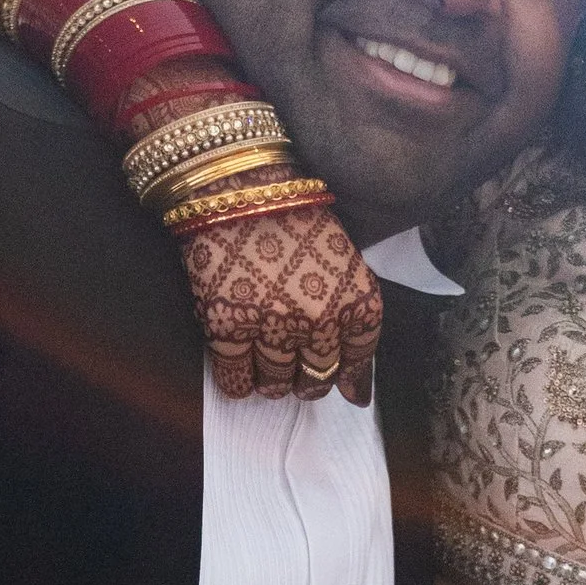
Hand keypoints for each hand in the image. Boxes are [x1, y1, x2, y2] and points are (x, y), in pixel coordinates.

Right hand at [176, 203, 382, 402]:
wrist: (241, 188)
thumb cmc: (296, 220)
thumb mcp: (344, 266)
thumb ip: (353, 324)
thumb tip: (357, 396)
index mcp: (357, 303)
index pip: (356, 362)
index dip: (345, 374)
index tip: (337, 380)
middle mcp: (321, 320)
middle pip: (315, 379)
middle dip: (305, 378)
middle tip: (291, 363)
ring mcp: (274, 325)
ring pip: (276, 384)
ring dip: (271, 380)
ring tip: (262, 358)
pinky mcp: (228, 326)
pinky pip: (235, 379)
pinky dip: (237, 381)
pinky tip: (238, 368)